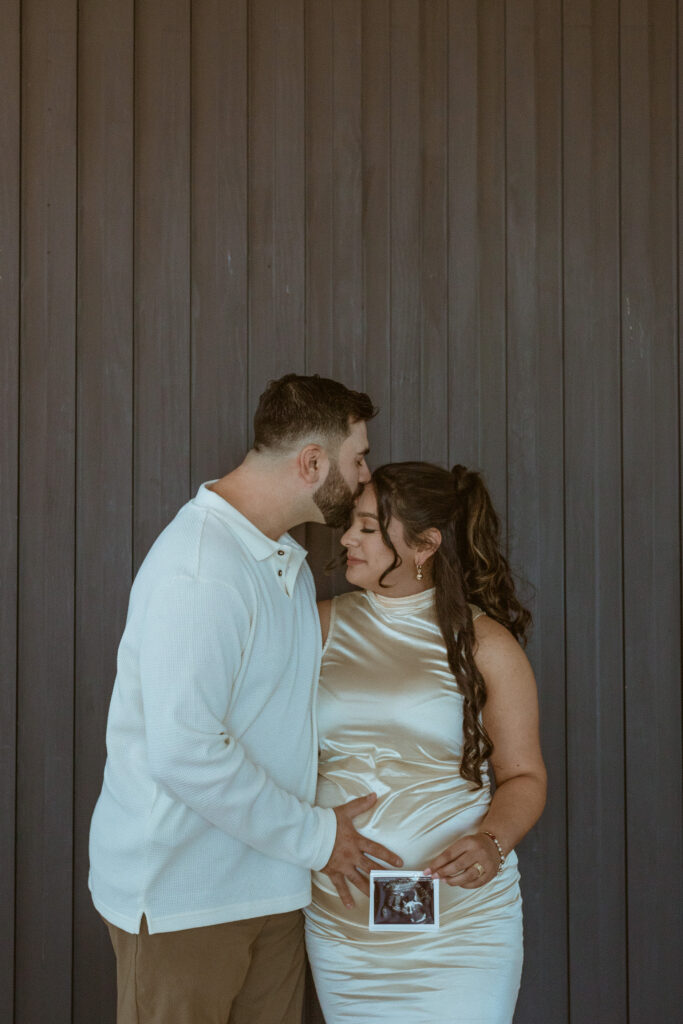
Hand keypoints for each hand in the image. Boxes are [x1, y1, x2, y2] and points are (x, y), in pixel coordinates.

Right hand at [322, 793, 402, 907]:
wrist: (308, 833)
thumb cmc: (326, 822)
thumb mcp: (345, 811)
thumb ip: (360, 805)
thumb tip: (375, 795)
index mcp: (356, 841)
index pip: (376, 850)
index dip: (388, 856)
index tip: (399, 863)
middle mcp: (352, 855)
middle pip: (371, 867)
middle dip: (383, 875)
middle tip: (394, 883)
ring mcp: (343, 865)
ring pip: (358, 879)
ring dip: (369, 888)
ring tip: (378, 896)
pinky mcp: (332, 872)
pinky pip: (340, 886)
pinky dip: (345, 896)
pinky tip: (351, 906)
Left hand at [424, 833, 497, 888]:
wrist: (495, 843)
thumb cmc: (474, 844)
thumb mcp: (463, 843)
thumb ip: (451, 854)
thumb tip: (436, 867)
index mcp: (468, 842)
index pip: (449, 854)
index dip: (437, 864)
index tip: (428, 871)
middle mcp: (478, 852)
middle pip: (458, 865)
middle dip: (443, 873)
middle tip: (435, 877)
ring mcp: (486, 863)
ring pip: (467, 876)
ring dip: (454, 880)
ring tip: (445, 881)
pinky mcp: (491, 873)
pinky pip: (476, 883)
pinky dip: (466, 885)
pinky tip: (459, 883)